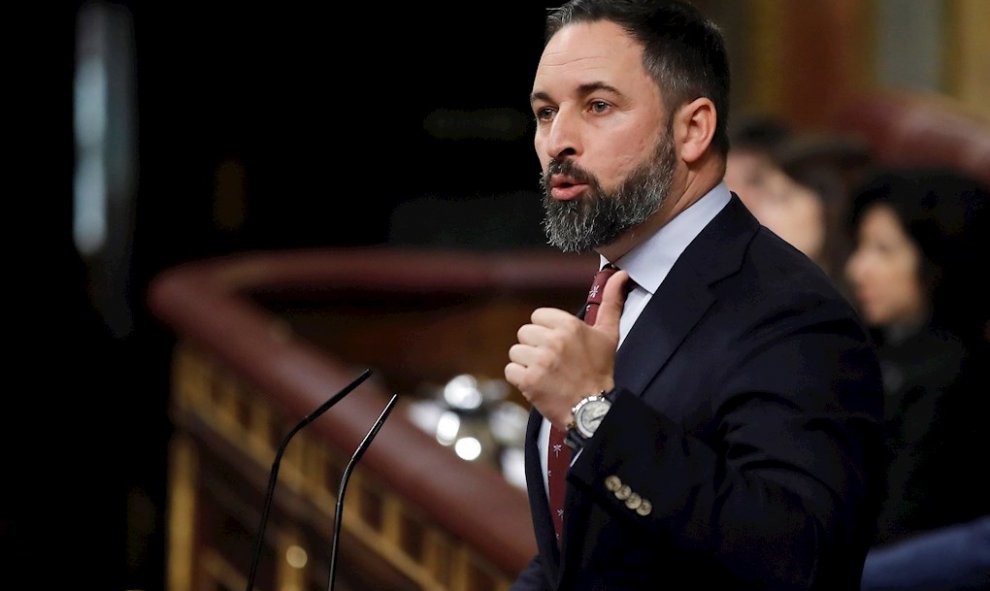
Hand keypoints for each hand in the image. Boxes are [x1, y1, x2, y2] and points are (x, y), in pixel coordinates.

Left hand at [505, 270, 629, 428]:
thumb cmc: (600, 371)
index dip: (546, 331)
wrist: (593, 408)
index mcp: (569, 325)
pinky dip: (520, 379)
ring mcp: (540, 361)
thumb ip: (611, 302)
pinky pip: (510, 370)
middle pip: (524, 333)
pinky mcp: (529, 380)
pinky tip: (537, 383)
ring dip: (527, 364)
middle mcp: (553, 340)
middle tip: (553, 362)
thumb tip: (619, 275)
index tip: (559, 345)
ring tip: (545, 373)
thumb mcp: (608, 334)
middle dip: (535, 347)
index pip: (538, 316)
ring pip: (516, 352)